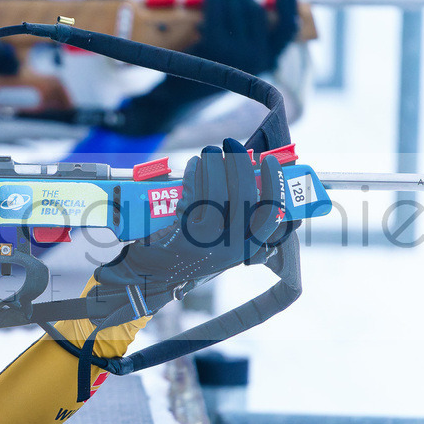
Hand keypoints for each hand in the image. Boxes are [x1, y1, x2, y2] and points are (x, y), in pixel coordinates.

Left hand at [89, 138, 284, 319]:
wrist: (150, 278)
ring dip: (213, 164)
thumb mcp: (218, 241)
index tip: (269, 161)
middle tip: (229, 144)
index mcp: (246, 249)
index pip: (271, 214)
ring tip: (208, 151)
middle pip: (245, 196)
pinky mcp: (184, 236)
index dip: (274, 184)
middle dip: (238, 162)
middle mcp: (232, 248)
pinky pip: (193, 195)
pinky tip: (192, 165)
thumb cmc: (186, 255)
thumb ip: (234, 216)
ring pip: (217, 192)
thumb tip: (246, 173)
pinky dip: (194, 175)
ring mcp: (208, 243)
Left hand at [117, 0, 297, 135]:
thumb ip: (248, 38)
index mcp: (266, 61)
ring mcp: (237, 52)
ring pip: (237, 5)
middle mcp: (257, 58)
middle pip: (255, 10)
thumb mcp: (236, 60)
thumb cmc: (207, 73)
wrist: (178, 97)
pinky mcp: (215, 45)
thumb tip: (255, 0)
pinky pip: (217, 8)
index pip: (287, 29)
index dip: (289, 4)